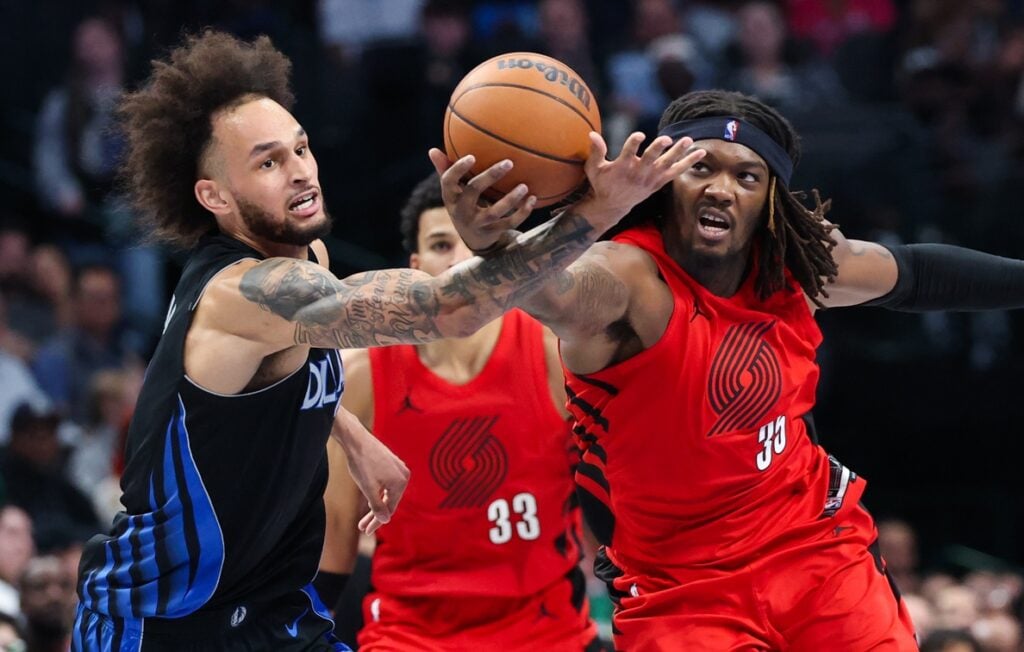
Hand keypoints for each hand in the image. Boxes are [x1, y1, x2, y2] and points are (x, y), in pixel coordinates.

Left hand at [343, 428, 409, 534]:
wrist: (356, 439)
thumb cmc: (362, 464)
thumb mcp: (368, 489)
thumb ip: (377, 506)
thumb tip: (385, 520)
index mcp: (401, 481)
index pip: (390, 508)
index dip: (377, 522)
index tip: (366, 531)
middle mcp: (403, 474)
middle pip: (389, 501)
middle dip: (375, 515)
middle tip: (362, 527)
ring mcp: (397, 467)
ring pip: (387, 492)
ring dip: (375, 504)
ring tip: (363, 517)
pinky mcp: (390, 462)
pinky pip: (386, 483)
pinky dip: (377, 493)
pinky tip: (369, 499)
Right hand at [428, 148, 536, 253]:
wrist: (472, 238)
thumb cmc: (462, 204)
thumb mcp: (452, 191)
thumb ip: (445, 170)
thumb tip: (432, 150)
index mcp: (450, 197)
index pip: (448, 182)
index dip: (458, 169)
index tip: (472, 157)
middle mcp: (462, 210)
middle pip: (474, 191)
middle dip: (491, 176)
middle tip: (509, 162)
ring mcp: (477, 223)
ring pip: (494, 212)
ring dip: (511, 199)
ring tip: (524, 186)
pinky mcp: (492, 232)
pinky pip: (509, 223)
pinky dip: (523, 212)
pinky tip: (533, 199)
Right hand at [571, 132, 704, 230]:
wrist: (612, 206)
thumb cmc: (602, 184)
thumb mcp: (594, 168)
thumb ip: (596, 151)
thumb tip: (591, 133)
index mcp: (623, 167)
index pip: (629, 153)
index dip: (633, 143)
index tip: (639, 135)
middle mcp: (639, 173)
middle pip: (651, 159)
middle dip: (658, 149)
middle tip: (667, 139)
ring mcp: (650, 178)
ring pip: (667, 164)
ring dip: (679, 153)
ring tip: (689, 140)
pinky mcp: (658, 182)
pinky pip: (676, 172)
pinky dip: (687, 163)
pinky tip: (700, 153)